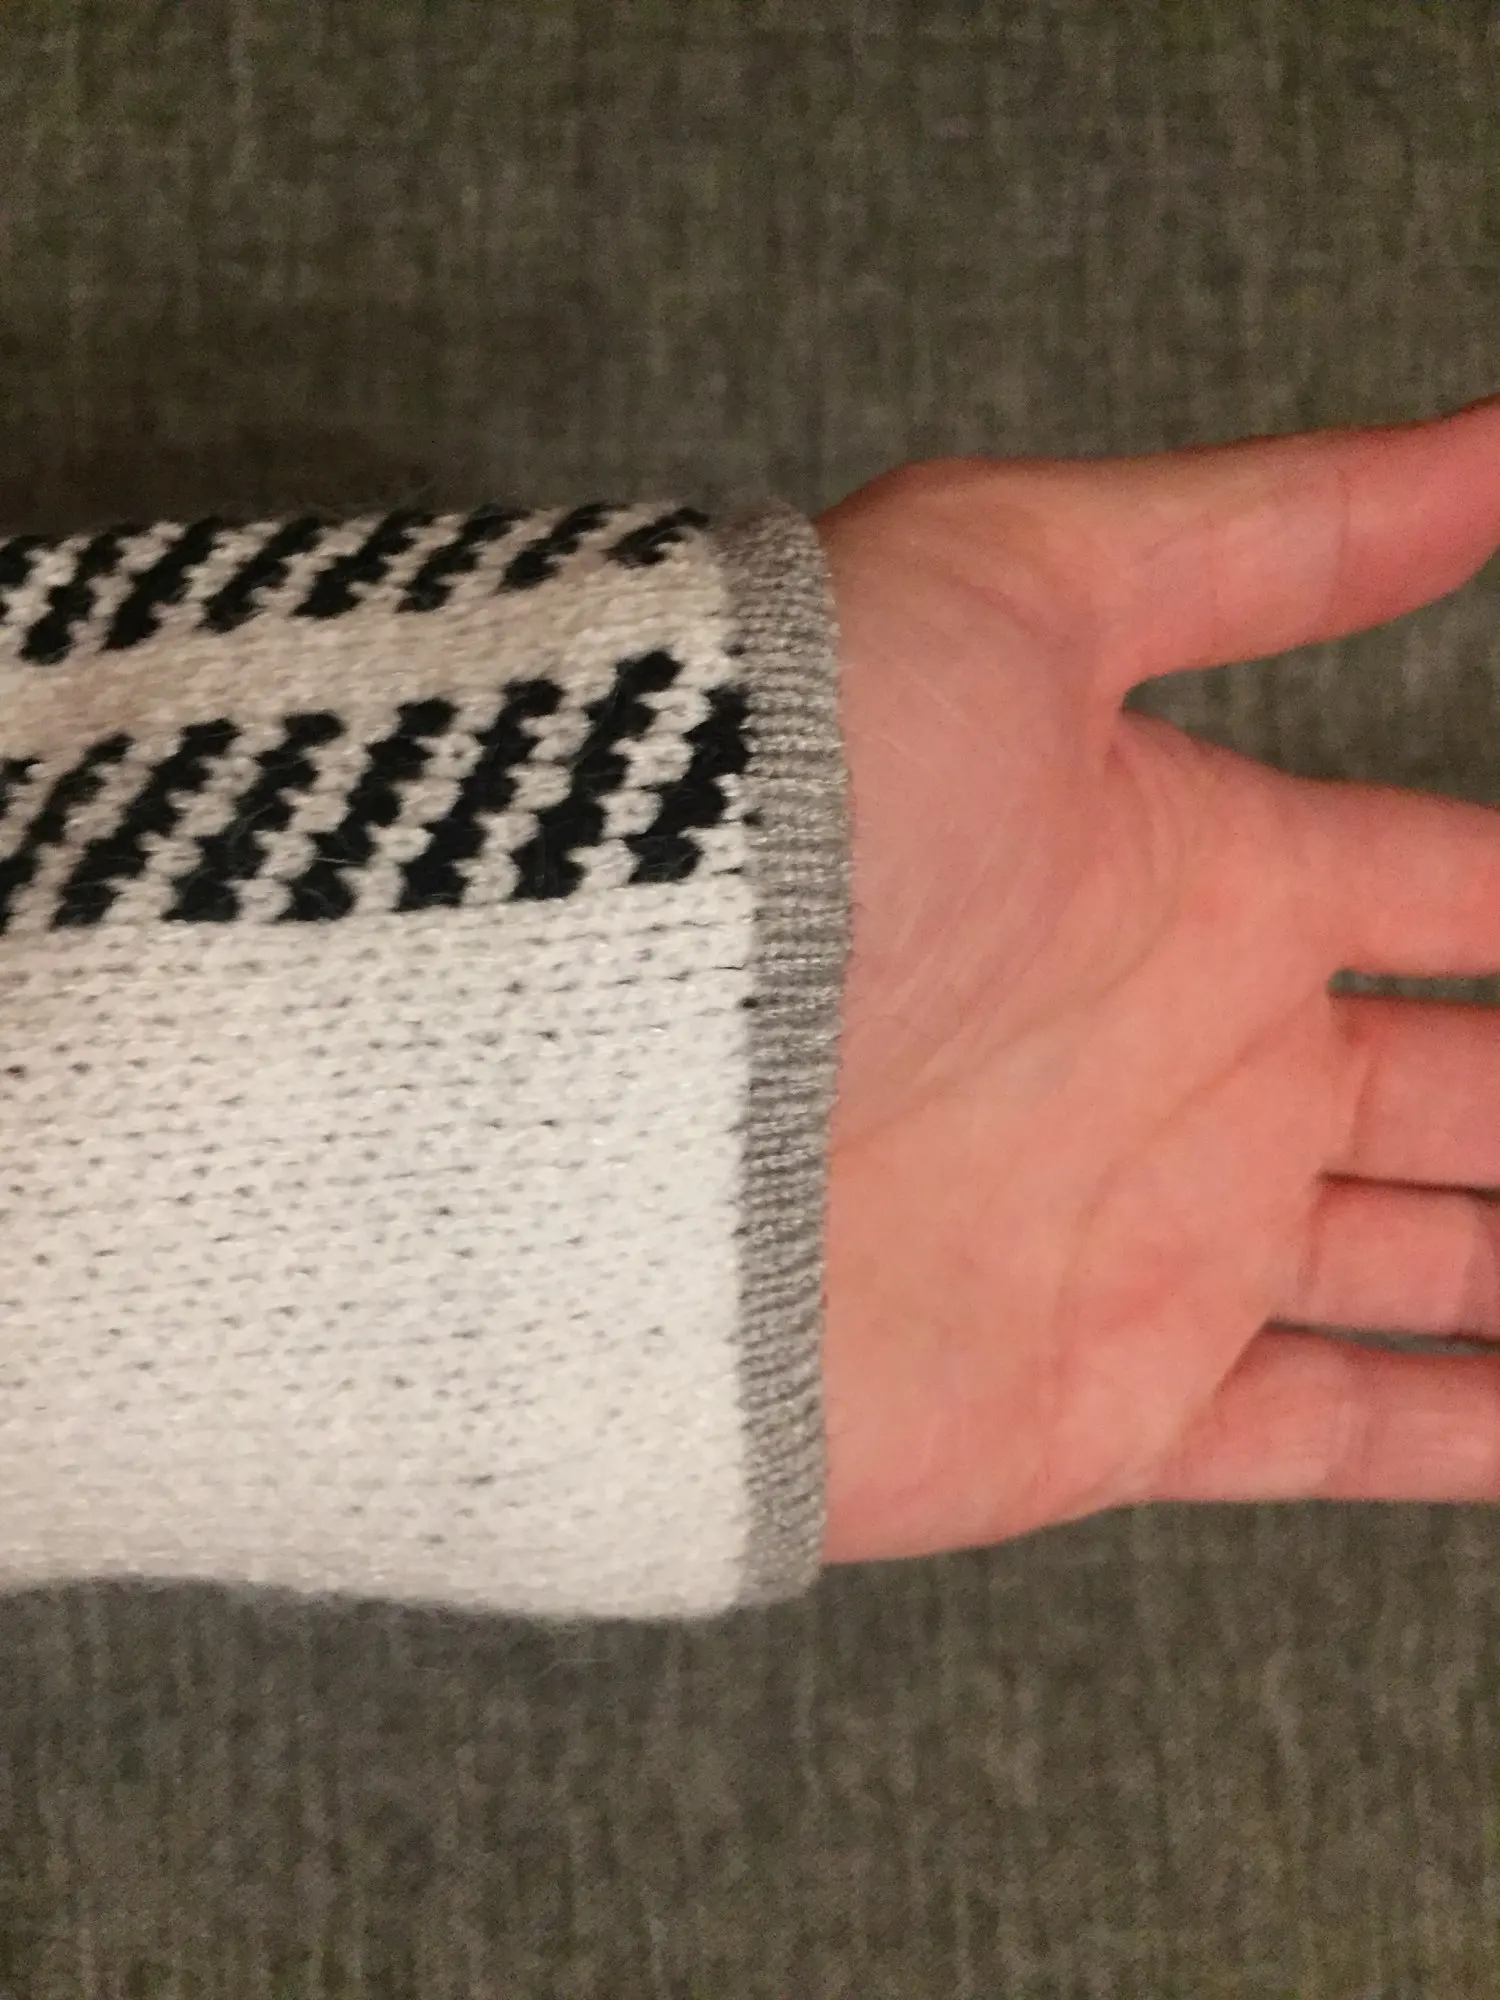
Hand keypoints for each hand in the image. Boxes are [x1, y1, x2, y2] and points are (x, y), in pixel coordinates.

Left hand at [817, 402, 1499, 1563]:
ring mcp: (1163, 1240)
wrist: (583, 1070)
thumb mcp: (1019, 589)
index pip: (1459, 888)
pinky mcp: (1107, 1406)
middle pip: (1473, 1089)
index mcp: (1205, 874)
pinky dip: (1470, 1434)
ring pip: (1440, 1266)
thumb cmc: (792, 802)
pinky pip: (1343, 1433)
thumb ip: (1269, 533)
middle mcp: (1199, 1062)